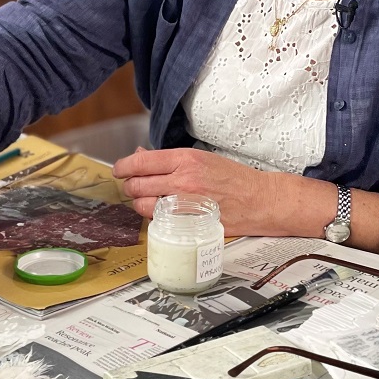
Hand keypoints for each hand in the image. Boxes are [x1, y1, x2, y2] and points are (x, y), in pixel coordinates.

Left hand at [114, 147, 283, 235]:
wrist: (259, 199)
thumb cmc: (233, 178)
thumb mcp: (202, 158)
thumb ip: (170, 159)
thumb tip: (140, 155)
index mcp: (186, 159)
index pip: (141, 162)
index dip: (123, 167)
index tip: (119, 169)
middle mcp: (182, 180)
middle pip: (136, 185)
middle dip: (130, 186)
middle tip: (134, 186)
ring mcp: (184, 204)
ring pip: (142, 205)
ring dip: (139, 203)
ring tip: (147, 200)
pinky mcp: (188, 223)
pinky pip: (158, 222)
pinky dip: (154, 218)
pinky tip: (161, 213)